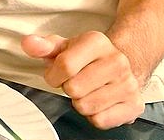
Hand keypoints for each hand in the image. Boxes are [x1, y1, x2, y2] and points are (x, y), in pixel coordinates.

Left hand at [21, 32, 142, 128]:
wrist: (122, 64)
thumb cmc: (88, 57)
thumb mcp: (64, 46)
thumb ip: (44, 46)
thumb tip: (29, 44)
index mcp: (97, 42)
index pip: (65, 65)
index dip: (53, 75)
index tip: (56, 75)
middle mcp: (116, 61)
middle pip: (74, 89)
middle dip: (68, 88)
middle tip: (76, 82)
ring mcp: (128, 84)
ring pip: (86, 107)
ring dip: (80, 102)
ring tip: (87, 90)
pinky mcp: (134, 105)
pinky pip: (100, 120)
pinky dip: (94, 115)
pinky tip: (99, 101)